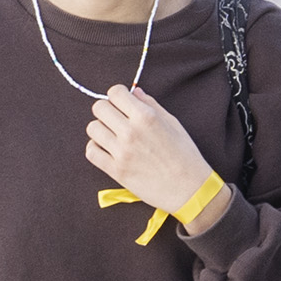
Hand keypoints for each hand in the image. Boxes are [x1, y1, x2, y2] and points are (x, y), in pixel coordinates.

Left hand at [87, 80, 225, 233]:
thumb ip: (151, 105)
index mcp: (146, 116)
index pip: (115, 93)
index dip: (118, 95)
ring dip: (101, 128)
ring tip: (112, 135)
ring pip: (92, 128)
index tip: (122, 102)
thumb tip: (135, 92)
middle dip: (107, 110)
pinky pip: (91, 151)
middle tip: (116, 118)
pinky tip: (107, 148)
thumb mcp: (173, 123)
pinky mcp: (115, 170)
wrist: (189, 188)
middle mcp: (130, 131)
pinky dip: (96, 147)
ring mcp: (121, 152)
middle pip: (99, 108)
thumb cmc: (185, 155)